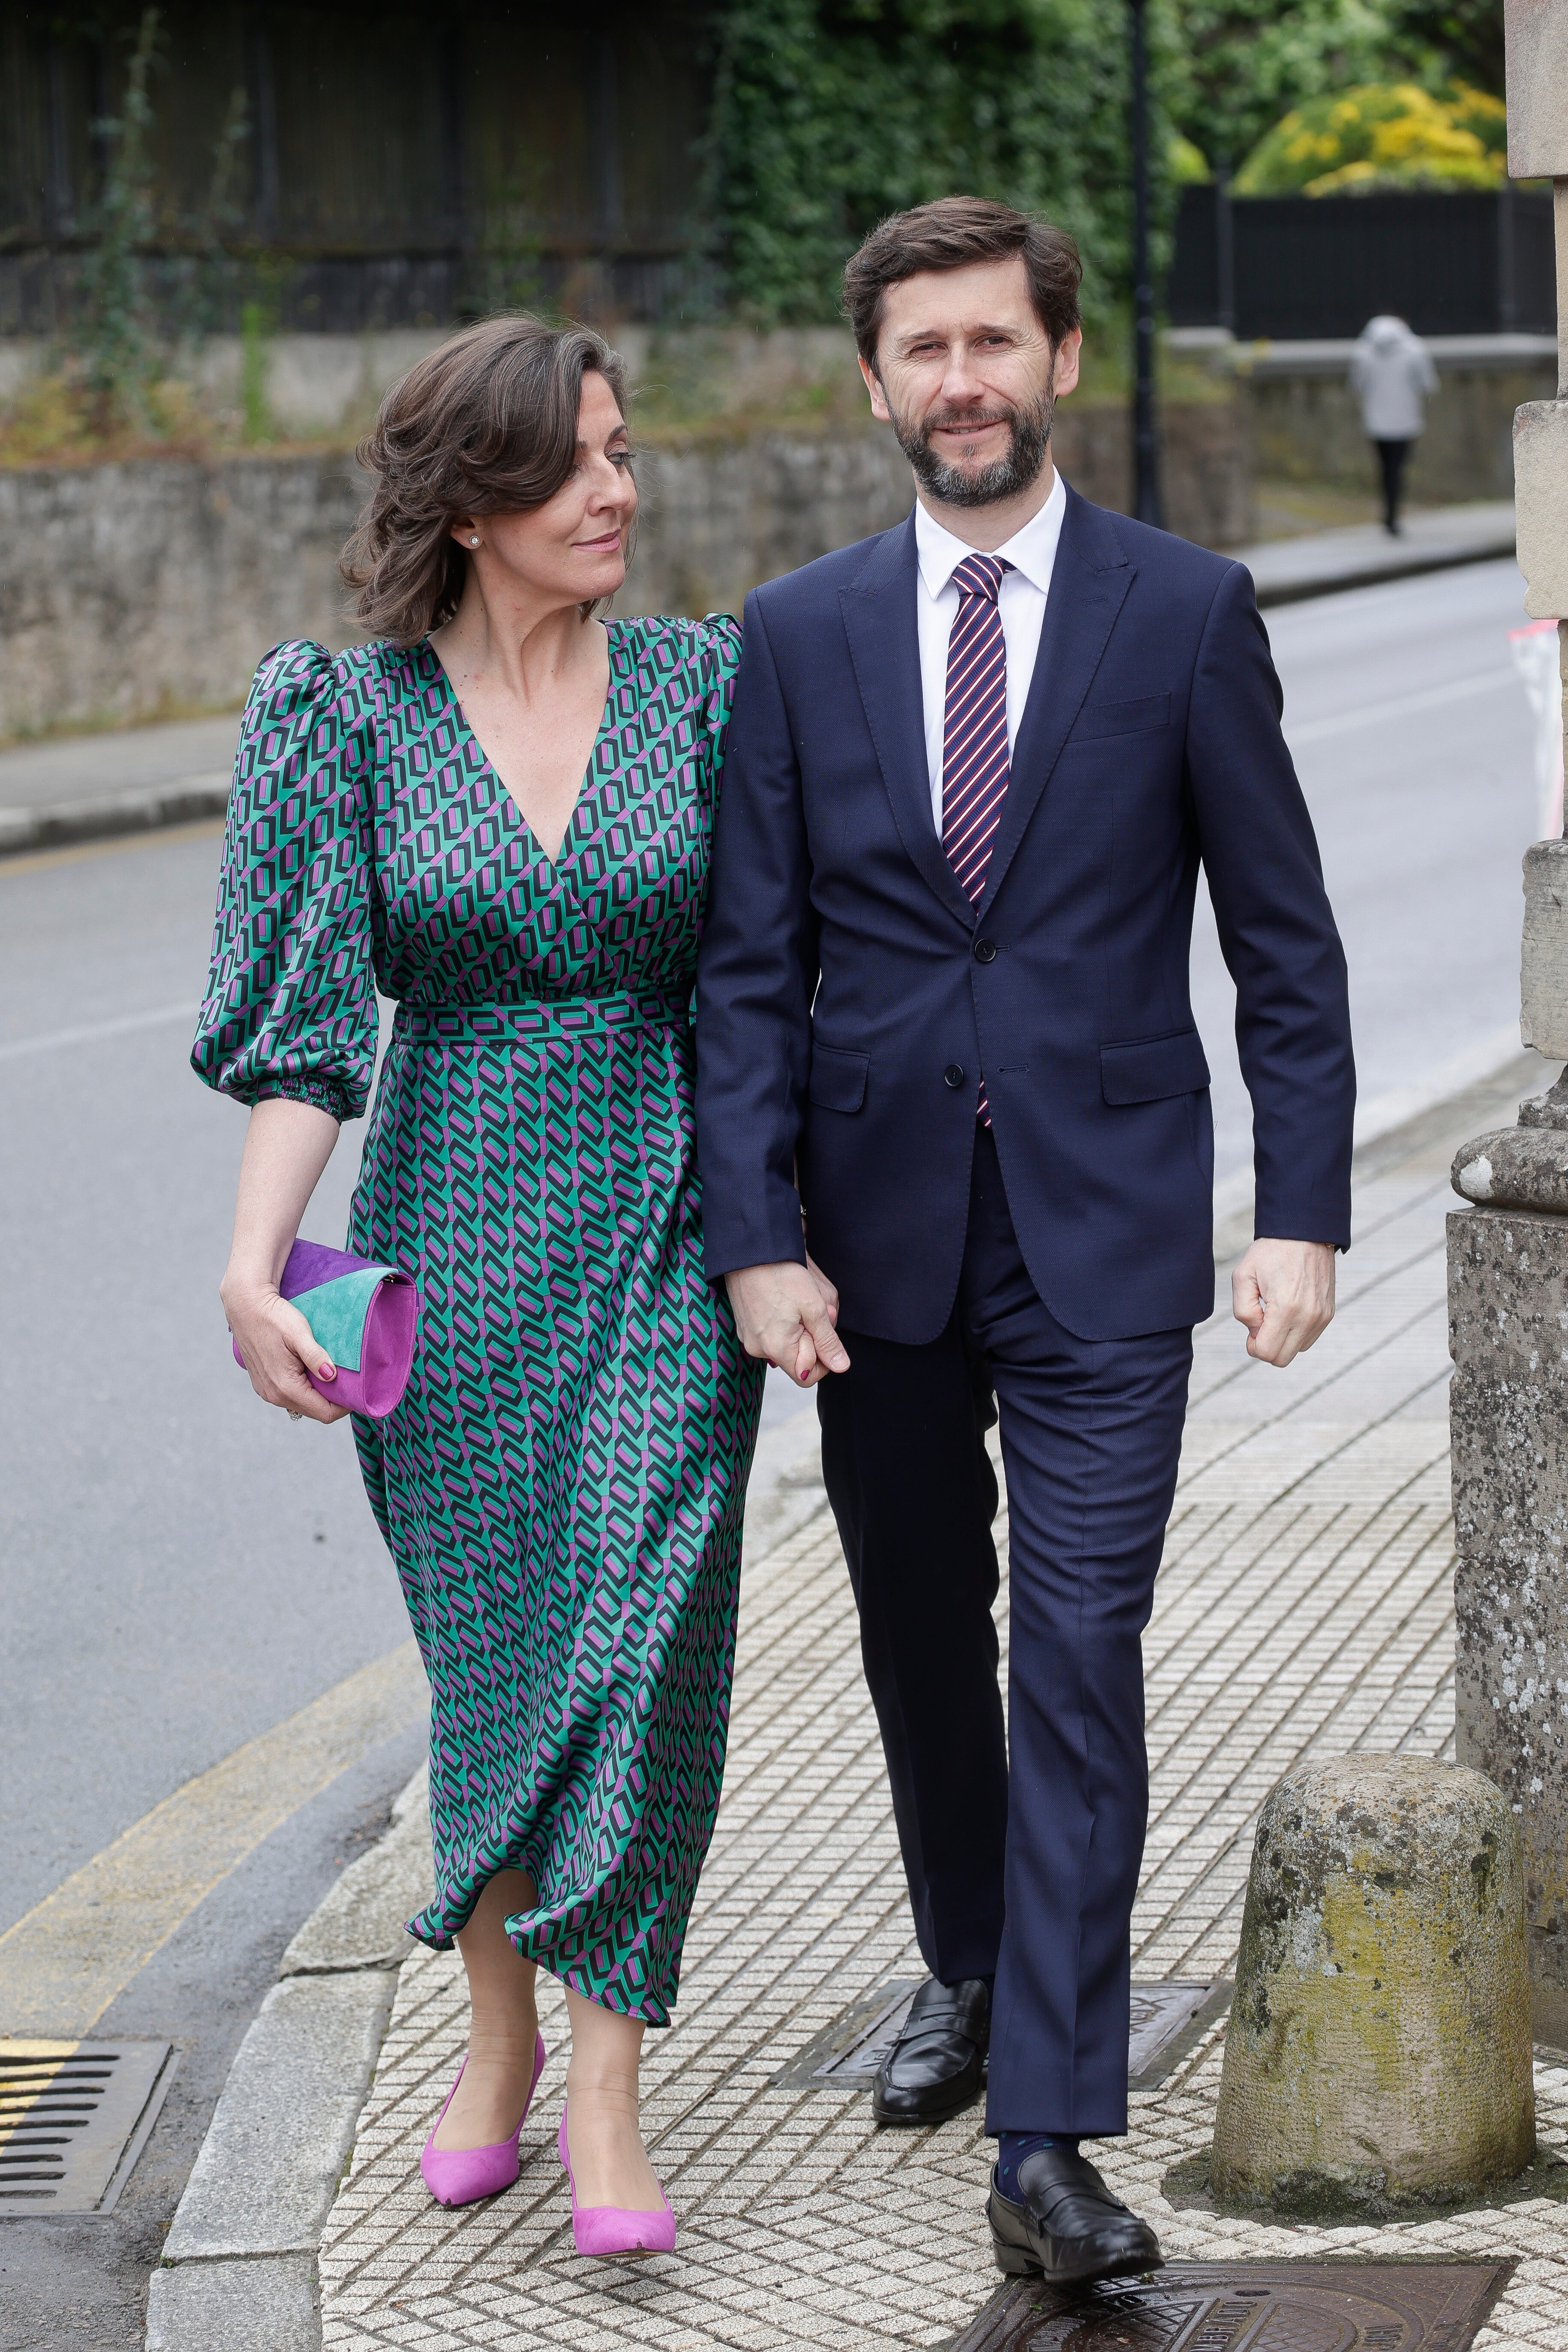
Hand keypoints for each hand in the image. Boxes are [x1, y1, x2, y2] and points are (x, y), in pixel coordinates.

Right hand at [220, 1270, 349, 1423]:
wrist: (245, 1307)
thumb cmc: (273, 1317)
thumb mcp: (299, 1333)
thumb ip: (315, 1356)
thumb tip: (331, 1376)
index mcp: (285, 1387)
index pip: (324, 1412)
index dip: (344, 1405)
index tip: (356, 1391)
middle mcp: (273, 1395)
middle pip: (315, 1411)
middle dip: (333, 1400)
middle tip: (348, 1380)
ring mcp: (266, 1391)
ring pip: (303, 1404)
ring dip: (319, 1394)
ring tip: (331, 1373)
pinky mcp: (263, 1384)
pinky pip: (290, 1396)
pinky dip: (305, 1389)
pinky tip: (312, 1371)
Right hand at [725, 1254, 850, 1386]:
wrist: (749, 1252)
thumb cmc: (781, 1275)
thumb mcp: (813, 1308)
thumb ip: (827, 1341)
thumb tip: (841, 1367)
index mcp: (777, 1349)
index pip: (808, 1376)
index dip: (823, 1356)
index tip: (823, 1330)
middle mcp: (759, 1350)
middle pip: (797, 1358)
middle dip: (812, 1337)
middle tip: (813, 1309)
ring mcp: (750, 1338)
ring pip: (787, 1343)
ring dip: (800, 1326)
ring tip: (798, 1300)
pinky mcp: (746, 1326)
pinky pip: (773, 1333)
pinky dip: (785, 1321)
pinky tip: (784, 1299)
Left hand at [1232, 1238, 1335, 1367]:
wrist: (1305, 1233)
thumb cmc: (1270, 1253)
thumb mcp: (1243, 1277)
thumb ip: (1243, 1311)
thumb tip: (1256, 1333)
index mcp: (1286, 1308)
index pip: (1266, 1352)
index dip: (1252, 1346)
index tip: (1250, 1328)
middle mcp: (1308, 1316)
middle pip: (1281, 1358)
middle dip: (1265, 1346)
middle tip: (1260, 1322)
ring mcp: (1321, 1316)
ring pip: (1296, 1350)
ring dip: (1281, 1340)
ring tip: (1275, 1313)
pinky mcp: (1328, 1313)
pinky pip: (1308, 1338)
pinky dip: (1295, 1332)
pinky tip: (1288, 1311)